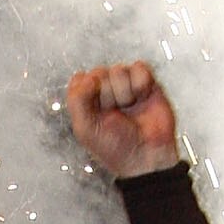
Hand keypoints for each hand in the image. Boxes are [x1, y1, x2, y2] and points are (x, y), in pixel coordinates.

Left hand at [65, 61, 179, 178]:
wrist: (146, 155)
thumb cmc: (115, 148)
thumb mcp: (85, 130)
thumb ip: (77, 100)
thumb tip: (89, 77)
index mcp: (87, 102)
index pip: (80, 79)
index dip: (88, 92)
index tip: (95, 110)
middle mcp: (105, 92)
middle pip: (100, 73)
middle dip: (107, 96)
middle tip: (116, 114)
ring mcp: (125, 86)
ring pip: (119, 70)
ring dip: (124, 93)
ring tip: (130, 109)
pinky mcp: (145, 82)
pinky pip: (139, 68)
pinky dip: (141, 84)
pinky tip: (142, 99)